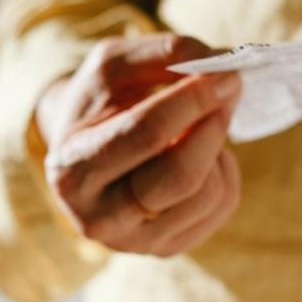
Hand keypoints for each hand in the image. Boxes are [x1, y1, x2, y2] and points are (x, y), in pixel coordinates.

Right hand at [36, 33, 241, 255]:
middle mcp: (98, 217)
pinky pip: (222, 206)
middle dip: (213, 126)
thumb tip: (221, 62)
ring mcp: (135, 241)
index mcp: (71, 168)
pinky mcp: (168, 247)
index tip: (226, 73)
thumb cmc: (100, 104)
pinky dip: (224, 171)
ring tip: (201, 124)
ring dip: (218, 147)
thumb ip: (161, 53)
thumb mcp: (113, 65)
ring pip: (208, 193)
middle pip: (181, 176)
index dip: (192, 101)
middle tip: (230, 88)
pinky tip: (201, 155)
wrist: (85, 153)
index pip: (145, 135)